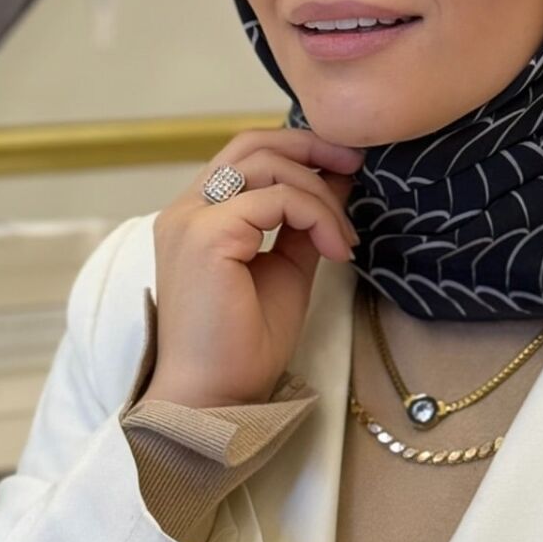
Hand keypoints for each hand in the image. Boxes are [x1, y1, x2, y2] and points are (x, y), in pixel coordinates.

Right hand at [144, 128, 365, 407]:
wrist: (216, 397)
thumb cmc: (243, 347)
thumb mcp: (287, 269)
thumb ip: (305, 223)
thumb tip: (338, 180)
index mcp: (198, 218)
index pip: (246, 156)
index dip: (299, 150)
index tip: (346, 167)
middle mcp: (186, 211)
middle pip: (251, 144)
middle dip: (311, 145)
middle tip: (356, 164)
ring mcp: (191, 220)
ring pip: (266, 164)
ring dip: (320, 194)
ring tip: (344, 238)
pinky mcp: (206, 236)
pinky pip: (276, 198)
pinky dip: (316, 215)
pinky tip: (336, 250)